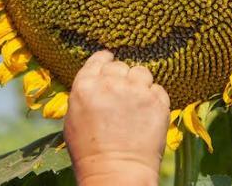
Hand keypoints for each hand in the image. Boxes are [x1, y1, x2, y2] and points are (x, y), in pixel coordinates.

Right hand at [64, 51, 169, 185]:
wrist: (115, 172)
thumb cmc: (89, 153)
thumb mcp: (73, 120)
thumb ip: (85, 94)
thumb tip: (96, 83)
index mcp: (85, 85)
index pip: (98, 59)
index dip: (106, 60)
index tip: (110, 61)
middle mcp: (110, 83)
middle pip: (120, 65)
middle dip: (121, 76)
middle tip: (123, 93)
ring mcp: (136, 91)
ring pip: (141, 72)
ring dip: (139, 83)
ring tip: (138, 100)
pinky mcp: (157, 101)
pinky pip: (158, 88)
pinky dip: (154, 98)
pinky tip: (148, 112)